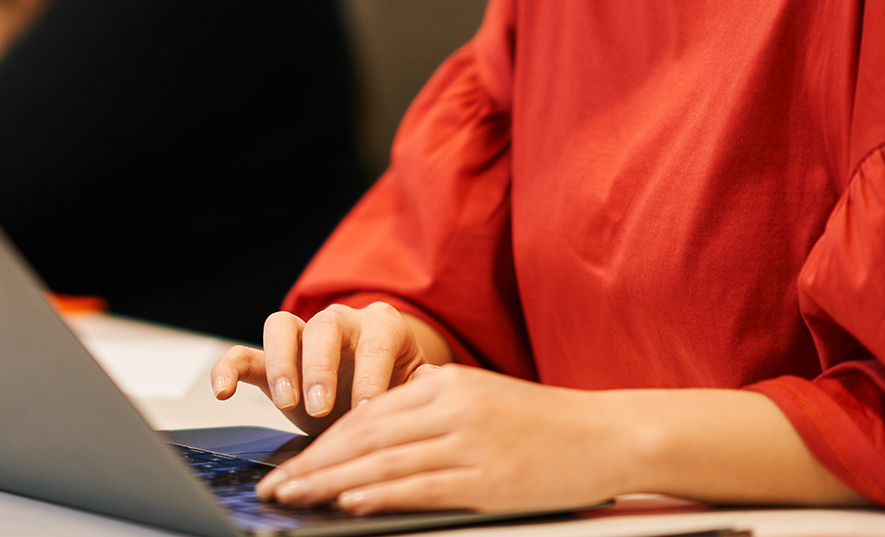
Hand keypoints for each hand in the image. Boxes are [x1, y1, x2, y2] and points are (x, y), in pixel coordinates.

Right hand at [210, 302, 452, 431]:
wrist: (377, 406)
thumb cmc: (401, 397)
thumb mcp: (420, 395)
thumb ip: (425, 389)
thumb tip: (432, 388)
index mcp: (383, 326)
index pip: (375, 341)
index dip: (372, 374)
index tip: (369, 409)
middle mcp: (340, 322)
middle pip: (324, 326)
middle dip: (322, 367)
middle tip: (322, 406)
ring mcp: (302, 339)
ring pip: (281, 327)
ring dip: (282, 364)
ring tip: (287, 402)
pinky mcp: (271, 362)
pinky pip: (243, 354)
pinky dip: (228, 368)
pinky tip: (224, 392)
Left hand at [257, 364, 625, 515]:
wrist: (609, 434)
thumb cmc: (544, 426)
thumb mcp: (480, 403)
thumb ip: (429, 414)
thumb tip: (373, 444)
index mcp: (445, 383)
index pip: (366, 414)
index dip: (321, 442)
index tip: (289, 465)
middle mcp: (451, 406)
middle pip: (365, 436)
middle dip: (313, 464)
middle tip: (275, 485)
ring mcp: (470, 441)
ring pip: (384, 461)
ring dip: (331, 482)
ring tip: (296, 497)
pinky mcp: (489, 475)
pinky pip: (423, 484)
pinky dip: (381, 493)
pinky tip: (351, 502)